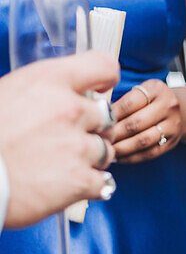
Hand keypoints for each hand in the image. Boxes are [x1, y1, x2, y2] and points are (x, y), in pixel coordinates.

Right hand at [0, 52, 119, 228]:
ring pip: (107, 150)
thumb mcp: (7, 93)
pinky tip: (61, 185)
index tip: (97, 91)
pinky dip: (86, 186)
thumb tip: (65, 93)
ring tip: (58, 165)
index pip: (103, 66)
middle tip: (64, 139)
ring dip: (90, 159)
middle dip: (92, 128)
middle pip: (107, 116)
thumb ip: (44, 90)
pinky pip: (102, 182)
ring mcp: (78, 147)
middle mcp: (69, 110)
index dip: (103, 80)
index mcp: (48, 81)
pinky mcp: (81, 180)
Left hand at [106, 79, 185, 162]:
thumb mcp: (140, 91)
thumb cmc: (149, 100)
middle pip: (136, 123)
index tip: (97, 122)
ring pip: (143, 140)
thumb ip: (122, 100)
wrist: (178, 111)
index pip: (129, 103)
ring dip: (123, 147)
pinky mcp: (173, 142)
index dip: (111, 114)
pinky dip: (133, 157)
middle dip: (115, 133)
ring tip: (108, 150)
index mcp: (156, 89)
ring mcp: (173, 125)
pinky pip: (151, 153)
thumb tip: (98, 116)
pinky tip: (120, 157)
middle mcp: (168, 106)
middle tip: (99, 139)